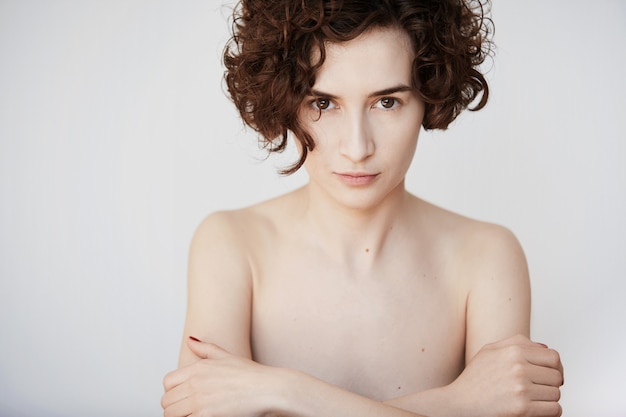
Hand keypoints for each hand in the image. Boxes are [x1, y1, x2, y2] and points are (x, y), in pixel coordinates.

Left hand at [161, 337, 282, 416]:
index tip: (182, 399)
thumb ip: (205, 348)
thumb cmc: (252, 375)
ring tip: (193, 415)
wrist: (268, 389)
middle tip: (188, 411)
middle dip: (174, 408)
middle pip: (167, 401)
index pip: (167, 383)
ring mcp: (199, 400)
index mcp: (198, 368)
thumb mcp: (226, 356)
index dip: (172, 393)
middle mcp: (195, 383)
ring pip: (171, 414)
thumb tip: (190, 340)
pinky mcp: (206, 416)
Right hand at [447, 335, 562, 416]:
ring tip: (530, 399)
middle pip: (557, 376)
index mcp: (513, 351)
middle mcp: (518, 367)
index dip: (555, 368)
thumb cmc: (474, 380)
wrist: (459, 404)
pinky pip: (554, 409)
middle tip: (538, 389)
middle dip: (551, 384)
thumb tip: (544, 348)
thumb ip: (516, 343)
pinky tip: (535, 410)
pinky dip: (548, 412)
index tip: (550, 376)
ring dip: (547, 399)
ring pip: (556, 394)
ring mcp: (521, 388)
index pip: (553, 357)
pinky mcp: (522, 408)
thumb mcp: (489, 351)